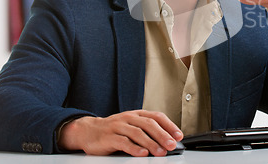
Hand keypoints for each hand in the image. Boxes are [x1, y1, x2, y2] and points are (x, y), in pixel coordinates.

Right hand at [57, 110, 182, 156]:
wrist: (89, 131)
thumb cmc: (114, 130)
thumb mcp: (132, 125)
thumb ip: (147, 131)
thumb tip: (168, 140)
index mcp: (137, 114)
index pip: (157, 116)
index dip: (169, 125)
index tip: (179, 135)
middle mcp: (129, 118)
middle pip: (149, 124)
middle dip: (162, 135)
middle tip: (172, 144)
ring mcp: (118, 126)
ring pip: (138, 133)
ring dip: (151, 143)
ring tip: (160, 152)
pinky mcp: (109, 137)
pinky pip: (123, 142)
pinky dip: (134, 148)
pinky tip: (142, 154)